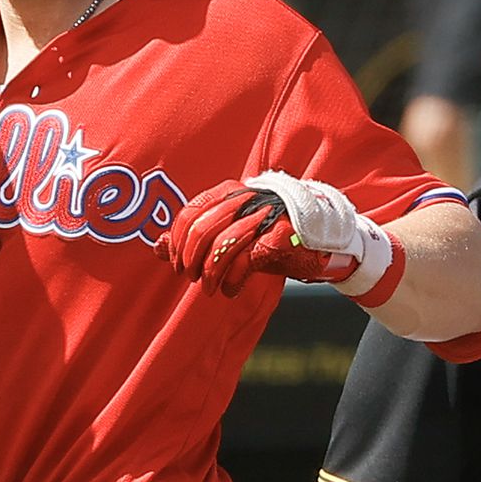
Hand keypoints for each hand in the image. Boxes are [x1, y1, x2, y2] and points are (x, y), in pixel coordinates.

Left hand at [158, 173, 374, 295]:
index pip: (190, 213)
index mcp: (231, 192)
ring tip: (211, 288)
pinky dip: (234, 279)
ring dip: (211, 273)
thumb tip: (156, 247)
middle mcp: (248, 198)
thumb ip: (194, 239)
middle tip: (191, 278)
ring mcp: (267, 214)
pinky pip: (248, 258)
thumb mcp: (231, 236)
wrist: (324, 243)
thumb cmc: (271, 238)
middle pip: (202, 229)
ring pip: (223, 244)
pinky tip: (232, 289)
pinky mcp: (284, 234)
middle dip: (190, 259)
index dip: (177, 242)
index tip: (177, 265)